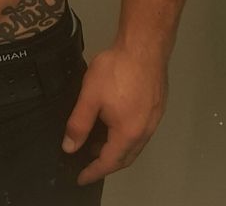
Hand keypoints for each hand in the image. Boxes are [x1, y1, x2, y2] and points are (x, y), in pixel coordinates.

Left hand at [61, 45, 167, 185]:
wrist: (144, 47)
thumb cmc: (117, 70)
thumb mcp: (90, 96)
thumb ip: (78, 124)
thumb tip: (69, 147)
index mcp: (127, 134)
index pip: (108, 163)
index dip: (93, 172)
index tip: (81, 178)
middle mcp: (144, 132)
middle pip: (124, 158)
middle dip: (106, 164)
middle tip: (87, 162)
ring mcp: (153, 120)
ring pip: (134, 145)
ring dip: (116, 149)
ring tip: (97, 143)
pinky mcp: (156, 107)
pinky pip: (140, 131)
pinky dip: (126, 136)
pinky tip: (114, 123)